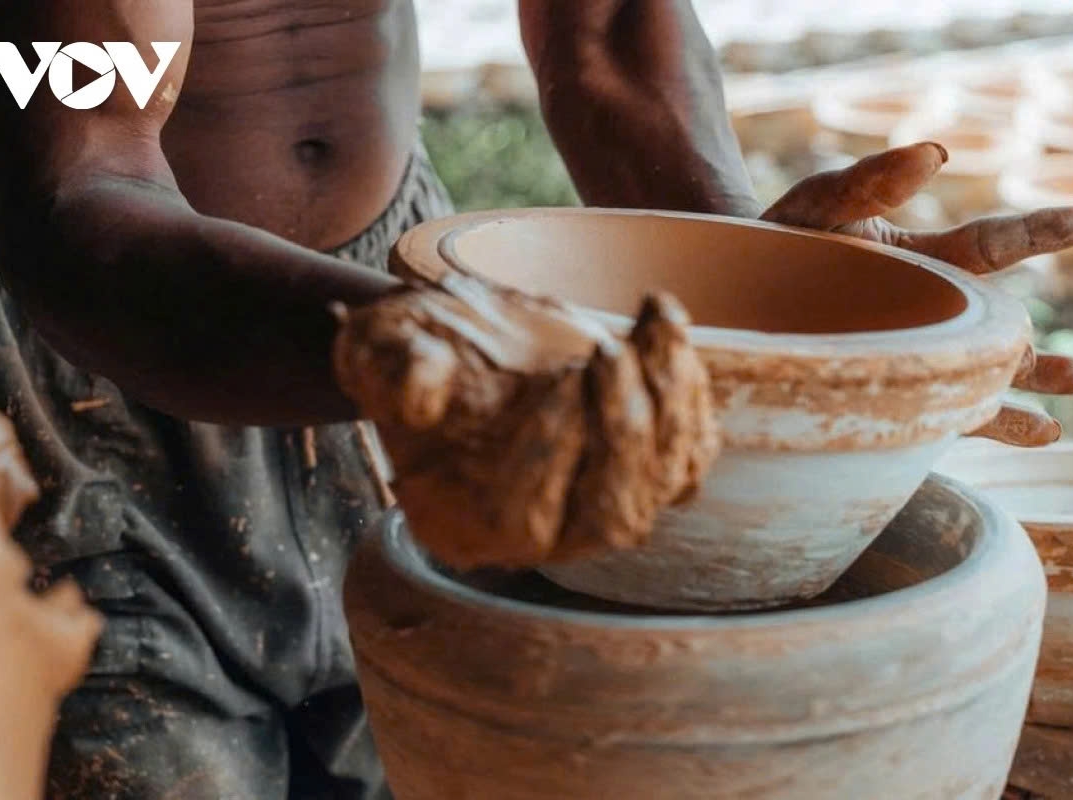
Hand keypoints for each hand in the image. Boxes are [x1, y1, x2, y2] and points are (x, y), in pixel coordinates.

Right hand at [332, 276, 718, 569]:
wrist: (466, 336)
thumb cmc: (416, 349)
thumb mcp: (383, 347)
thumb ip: (390, 368)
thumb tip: (418, 395)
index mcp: (467, 523)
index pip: (522, 520)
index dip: (547, 454)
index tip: (556, 376)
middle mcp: (544, 534)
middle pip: (610, 517)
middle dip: (622, 434)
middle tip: (605, 353)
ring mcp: (601, 503)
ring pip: (663, 483)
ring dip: (668, 405)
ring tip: (652, 324)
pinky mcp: (644, 467)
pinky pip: (689, 450)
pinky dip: (689, 392)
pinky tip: (665, 325)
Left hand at [761, 142, 1072, 446]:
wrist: (728, 287)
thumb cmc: (777, 239)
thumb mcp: (817, 204)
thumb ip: (869, 181)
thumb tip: (937, 152)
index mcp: (920, 261)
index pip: (989, 246)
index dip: (1039, 232)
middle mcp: (927, 311)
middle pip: (995, 330)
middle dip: (1032, 351)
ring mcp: (910, 353)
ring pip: (983, 376)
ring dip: (1027, 385)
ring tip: (1071, 387)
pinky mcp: (885, 393)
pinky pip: (946, 413)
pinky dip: (995, 422)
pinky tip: (1038, 433)